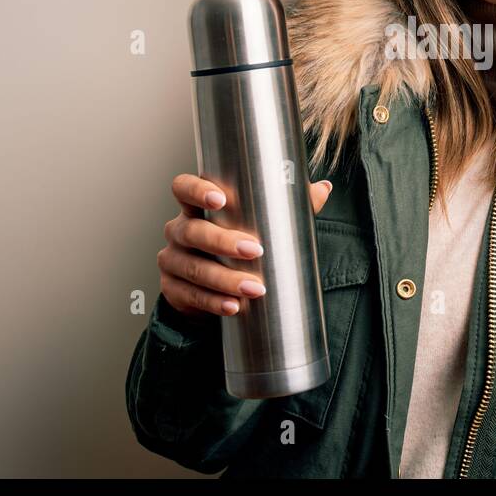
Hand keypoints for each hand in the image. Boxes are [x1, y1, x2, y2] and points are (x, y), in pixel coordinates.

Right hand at [158, 174, 333, 321]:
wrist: (212, 283)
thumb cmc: (238, 241)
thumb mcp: (260, 222)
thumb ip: (288, 204)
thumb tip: (324, 188)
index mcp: (196, 206)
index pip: (183, 187)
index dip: (197, 190)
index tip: (221, 199)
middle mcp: (179, 230)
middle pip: (192, 231)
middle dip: (223, 241)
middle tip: (255, 250)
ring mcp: (172, 260)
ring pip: (193, 268)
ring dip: (224, 279)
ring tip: (254, 289)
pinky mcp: (172, 289)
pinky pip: (190, 296)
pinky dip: (213, 302)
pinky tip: (233, 307)